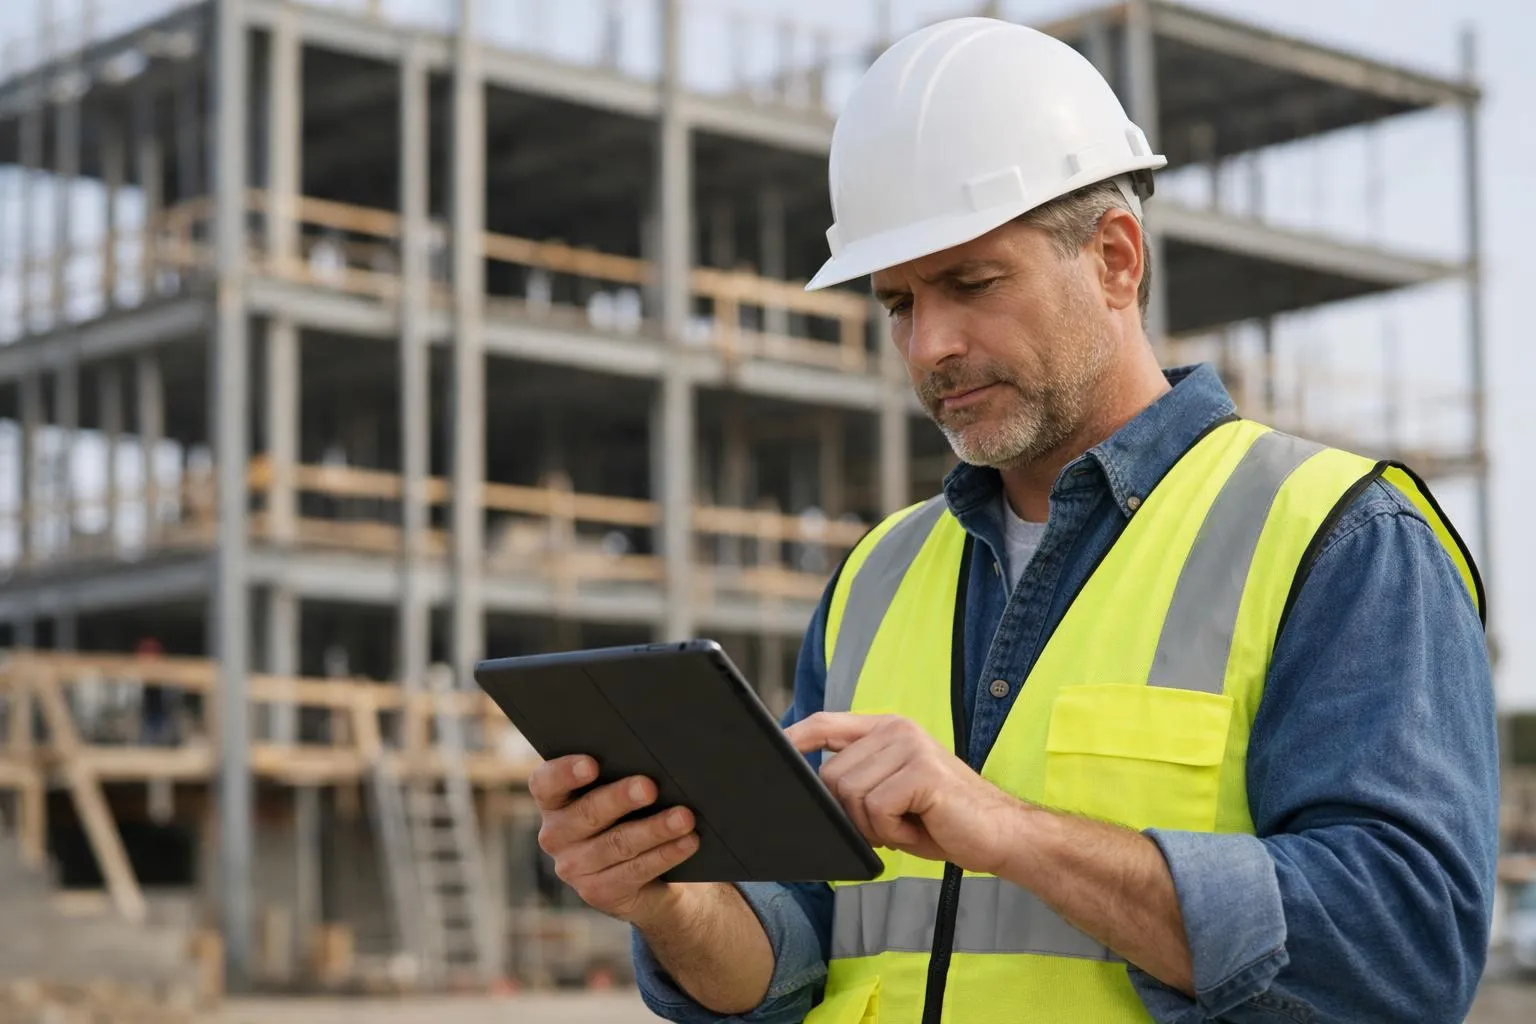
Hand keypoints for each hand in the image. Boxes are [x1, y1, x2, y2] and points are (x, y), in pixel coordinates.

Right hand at [528, 755, 699, 923]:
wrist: (645, 877)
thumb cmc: (631, 816)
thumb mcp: (620, 796)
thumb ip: (622, 776)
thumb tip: (654, 759)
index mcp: (554, 801)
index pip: (546, 783)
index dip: (565, 773)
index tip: (592, 764)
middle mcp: (556, 835)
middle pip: (587, 813)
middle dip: (621, 798)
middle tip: (649, 787)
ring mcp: (574, 868)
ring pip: (617, 844)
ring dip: (655, 829)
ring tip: (684, 817)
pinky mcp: (598, 892)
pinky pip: (636, 870)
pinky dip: (665, 854)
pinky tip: (687, 841)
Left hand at [786, 712, 1019, 873]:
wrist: (1001, 835)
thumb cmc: (944, 820)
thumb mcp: (893, 793)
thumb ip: (859, 779)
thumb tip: (812, 788)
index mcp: (889, 730)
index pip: (827, 724)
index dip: (795, 737)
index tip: (774, 750)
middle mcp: (897, 730)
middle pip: (831, 776)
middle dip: (852, 814)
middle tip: (892, 823)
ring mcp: (910, 747)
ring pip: (850, 795)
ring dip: (875, 826)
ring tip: (909, 823)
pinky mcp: (921, 770)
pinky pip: (876, 809)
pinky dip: (893, 832)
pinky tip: (920, 828)